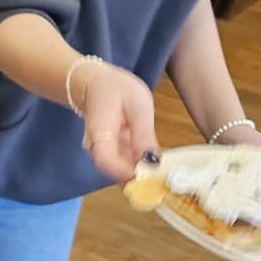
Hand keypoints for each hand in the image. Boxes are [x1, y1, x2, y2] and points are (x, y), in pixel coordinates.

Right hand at [75, 66, 158, 181]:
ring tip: (163, 165)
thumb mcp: (138, 106)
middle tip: (166, 172)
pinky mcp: (107, 154)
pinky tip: (153, 158)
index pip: (107, 162)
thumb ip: (143, 135)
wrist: (95, 85)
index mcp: (100, 134)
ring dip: (142, 172)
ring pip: (120, 172)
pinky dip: (138, 165)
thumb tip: (152, 162)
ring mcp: (99, 153)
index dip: (129, 172)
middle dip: (141, 176)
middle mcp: (95, 148)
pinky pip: (122, 165)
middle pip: (115, 172)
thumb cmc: (116, 90)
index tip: (153, 173)